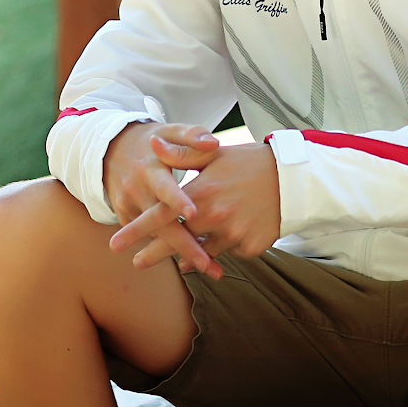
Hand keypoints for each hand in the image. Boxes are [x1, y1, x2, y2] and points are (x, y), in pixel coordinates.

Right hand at [103, 122, 221, 274]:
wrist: (109, 149)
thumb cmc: (150, 140)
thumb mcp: (168, 130)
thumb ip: (191, 135)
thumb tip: (214, 142)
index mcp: (151, 168)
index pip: (164, 186)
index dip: (177, 200)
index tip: (193, 213)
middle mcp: (138, 190)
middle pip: (161, 223)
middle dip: (184, 245)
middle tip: (207, 263)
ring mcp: (129, 206)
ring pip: (156, 235)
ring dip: (181, 252)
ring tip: (210, 267)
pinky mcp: (125, 217)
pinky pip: (150, 236)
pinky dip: (168, 247)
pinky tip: (192, 258)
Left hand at [111, 143, 280, 277]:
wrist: (292, 180)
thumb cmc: (248, 163)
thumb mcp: (213, 155)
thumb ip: (180, 155)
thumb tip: (153, 144)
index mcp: (203, 192)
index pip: (162, 214)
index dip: (137, 230)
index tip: (115, 243)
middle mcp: (216, 216)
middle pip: (177, 241)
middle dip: (154, 253)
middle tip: (136, 262)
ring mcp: (234, 234)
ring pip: (203, 252)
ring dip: (190, 254)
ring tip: (179, 257)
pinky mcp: (251, 247)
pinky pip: (228, 253)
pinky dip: (220, 249)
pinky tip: (221, 242)